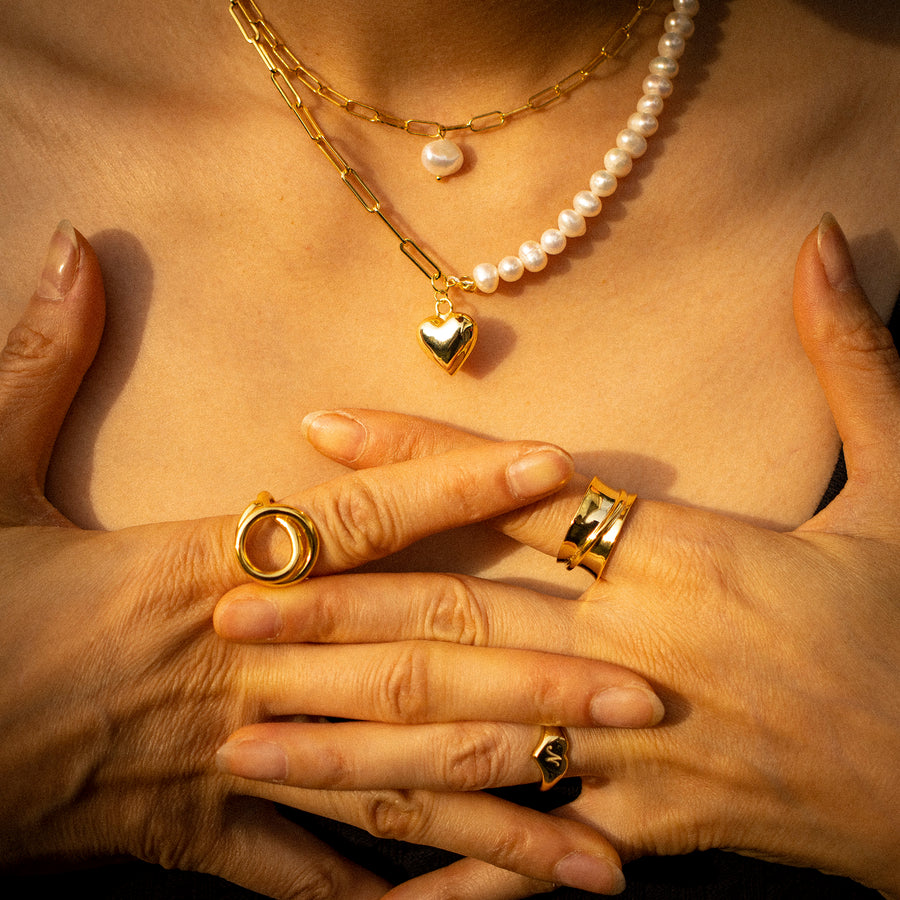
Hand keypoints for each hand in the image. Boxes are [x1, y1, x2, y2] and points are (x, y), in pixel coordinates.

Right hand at [0, 223, 662, 896]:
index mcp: (196, 570)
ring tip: (604, 855)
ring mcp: (226, 759)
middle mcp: (239, 664)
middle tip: (647, 698)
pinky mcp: (194, 834)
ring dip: (500, 818)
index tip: (555, 472)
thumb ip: (42, 362)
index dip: (454, 490)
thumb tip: (77, 245)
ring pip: (387, 790)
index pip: (354, 523)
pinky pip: (304, 878)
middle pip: (409, 668)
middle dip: (533, 685)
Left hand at [215, 217, 899, 897]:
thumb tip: (821, 244)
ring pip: (468, 742)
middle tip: (230, 606)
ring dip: (350, 741)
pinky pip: (532, 853)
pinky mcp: (646, 830)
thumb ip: (850, 361)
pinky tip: (365, 891)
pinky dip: (452, 869)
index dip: (418, 459)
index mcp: (690, 559)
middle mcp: (638, 652)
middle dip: (338, 614)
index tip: (321, 437)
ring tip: (247, 740)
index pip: (521, 494)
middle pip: (460, 622)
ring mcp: (633, 752)